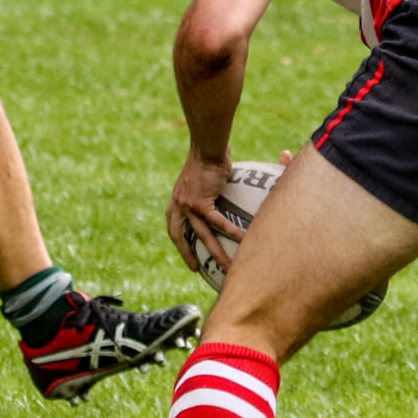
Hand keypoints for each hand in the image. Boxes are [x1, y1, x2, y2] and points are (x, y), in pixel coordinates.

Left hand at [165, 152, 242, 271]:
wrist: (207, 147)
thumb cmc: (208, 158)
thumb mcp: (200, 180)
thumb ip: (203, 192)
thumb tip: (218, 196)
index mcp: (176, 201)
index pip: (174, 227)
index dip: (179, 243)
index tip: (186, 254)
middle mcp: (178, 206)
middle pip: (181, 237)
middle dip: (187, 255)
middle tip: (196, 269)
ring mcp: (188, 206)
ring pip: (203, 235)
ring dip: (216, 252)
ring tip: (228, 266)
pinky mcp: (200, 203)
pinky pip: (218, 222)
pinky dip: (231, 231)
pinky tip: (244, 239)